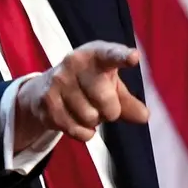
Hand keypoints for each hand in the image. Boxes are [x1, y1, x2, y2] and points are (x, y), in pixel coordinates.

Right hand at [14, 41, 148, 151]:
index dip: (122, 56)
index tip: (134, 57)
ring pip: (91, 118)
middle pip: (107, 102)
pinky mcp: (47, 102)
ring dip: (93, 121)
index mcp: (95, 54)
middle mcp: (74, 62)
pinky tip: (75, 120)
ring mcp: (58, 81)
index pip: (110, 55)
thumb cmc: (89, 84)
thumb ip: (129, 101)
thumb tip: (143, 116)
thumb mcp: (111, 86)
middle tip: (100, 104)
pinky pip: (79, 131)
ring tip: (84, 108)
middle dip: (110, 111)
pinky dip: (84, 133)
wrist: (44, 89)